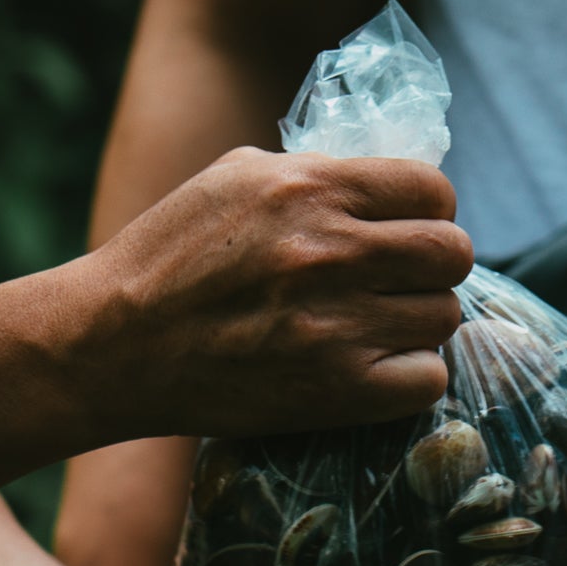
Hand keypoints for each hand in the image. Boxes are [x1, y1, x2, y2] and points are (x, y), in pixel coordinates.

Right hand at [79, 148, 472, 439]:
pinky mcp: (335, 393)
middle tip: (401, 280)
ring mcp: (339, 327)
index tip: (408, 228)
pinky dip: (410, 376)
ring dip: (418, 321)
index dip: (430, 210)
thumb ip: (317, 172)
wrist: (114, 343)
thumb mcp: (236, 178)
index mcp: (311, 189)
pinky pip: (427, 381)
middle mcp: (333, 253)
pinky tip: (373, 367)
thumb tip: (385, 185)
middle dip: (434, 265)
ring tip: (377, 325)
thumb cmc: (169, 255)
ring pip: (444, 318)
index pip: (434, 190)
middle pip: (452, 254)